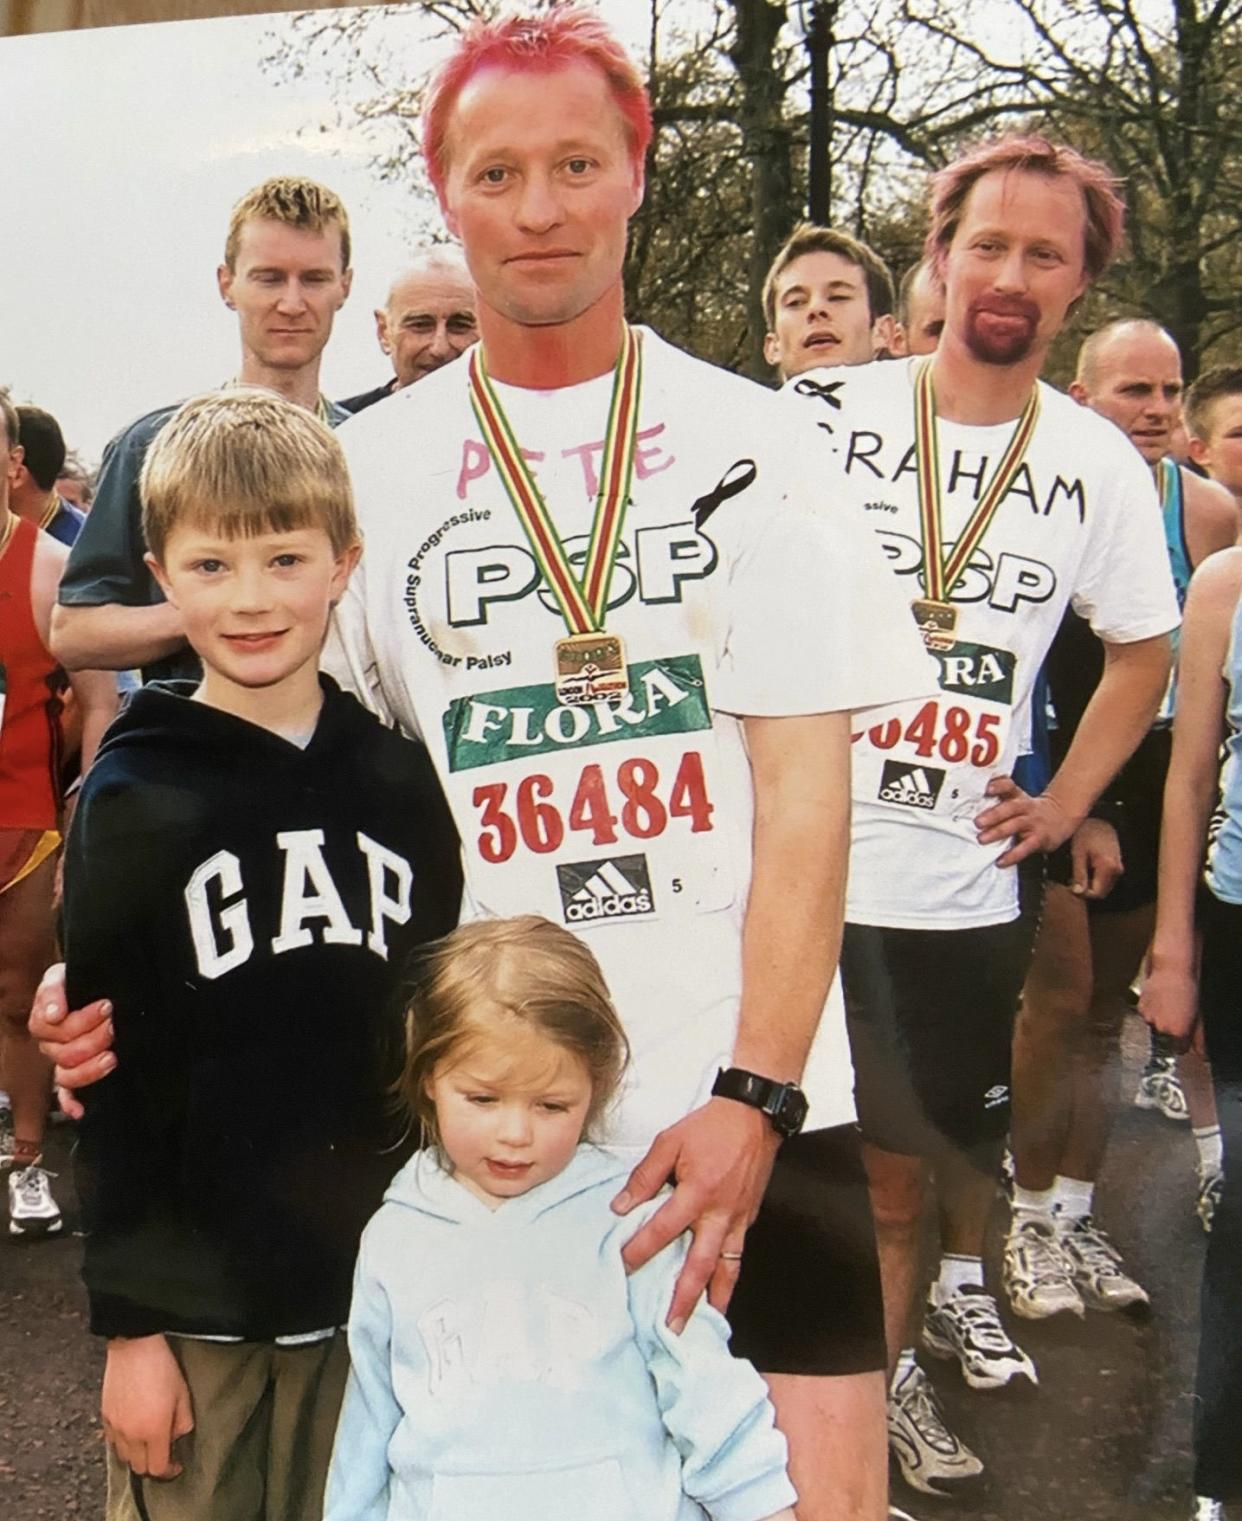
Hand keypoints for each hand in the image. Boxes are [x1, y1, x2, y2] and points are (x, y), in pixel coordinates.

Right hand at [27, 963, 115, 1115]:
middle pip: (65, 1053)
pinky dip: (72, 1104)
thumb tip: (54, 1015)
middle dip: (94, 1039)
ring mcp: (62, 1062)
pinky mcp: (75, 1074)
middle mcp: (51, 1045)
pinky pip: (66, 1095)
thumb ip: (53, 990)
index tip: (107, 1006)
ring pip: (67, 1075)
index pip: (55, 1028)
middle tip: (113, 1026)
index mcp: (45, 1021)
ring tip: (112, 1057)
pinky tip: (80, 1110)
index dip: (82, 1019)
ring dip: (90, 1069)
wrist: (95, 986)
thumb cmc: (79, 982)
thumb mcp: (64, 976)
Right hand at [102, 1335, 193, 1478]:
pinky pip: (112, 1441)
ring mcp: (115, 1427)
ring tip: (148, 1440)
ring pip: (124, 1457)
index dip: (169, 1471)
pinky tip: (133, 1428)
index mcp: (154, 1430)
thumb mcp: (182, 1394)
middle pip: (139, 1468)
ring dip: (137, 1455)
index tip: (176, 1465)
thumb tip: (178, 1436)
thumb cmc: (162, 1367)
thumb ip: (183, 1421)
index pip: (158, 1468)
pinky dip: (123, 1442)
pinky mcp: (105, 1417)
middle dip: (153, 1465)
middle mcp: (131, 1434)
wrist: (134, 1346)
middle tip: (163, 1453)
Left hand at [612, 1098, 779, 1329]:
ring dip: (715, 1299)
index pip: (663, 1230)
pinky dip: (729, 1275)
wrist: (755, 1116)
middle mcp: (720, 1213)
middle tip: (671, 1326)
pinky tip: (720, 1288)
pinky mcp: (749, 1217)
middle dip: (685, 1299)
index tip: (623, 1266)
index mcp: (697, 1192)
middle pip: (700, 1266)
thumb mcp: (670, 1142)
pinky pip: (738, 1253)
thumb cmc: (713, 1126)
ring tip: (705, 1323)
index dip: (641, 1249)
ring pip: (727, 1268)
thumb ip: (645, 1176)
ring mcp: (738, 1219)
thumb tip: (622, 1206)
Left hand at [974, 777, 1076, 867]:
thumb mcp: (1018, 798)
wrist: (1060, 816)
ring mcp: (1034, 822)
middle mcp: (1026, 807)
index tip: (987, 789)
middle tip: (977, 822)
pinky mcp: (1040, 839)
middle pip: (1010, 808)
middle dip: (993, 815)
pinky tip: (1001, 861)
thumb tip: (972, 797)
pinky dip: (1012, 855)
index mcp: (1018, 796)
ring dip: (998, 832)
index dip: (999, 786)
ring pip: (1016, 825)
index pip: (1009, 786)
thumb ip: (1000, 795)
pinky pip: (1025, 847)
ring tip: (982, 839)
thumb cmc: (1030, 809)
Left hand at [1068, 817, 1122, 899]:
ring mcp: (1118, 868)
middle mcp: (1117, 870)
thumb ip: (1079, 874)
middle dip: (1086, 891)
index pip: (1096, 893)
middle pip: (1101, 892)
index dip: (1082, 894)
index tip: (1069, 887)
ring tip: (1076, 874)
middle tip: (1071, 882)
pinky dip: (1094, 879)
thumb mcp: (1078, 854)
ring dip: (1090, 885)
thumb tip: (1078, 892)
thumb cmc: (1087, 833)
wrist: (1100, 820)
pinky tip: (1084, 870)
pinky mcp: (1116, 865)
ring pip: (1103, 887)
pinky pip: (1105, 879)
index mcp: (1108, 868)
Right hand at [1139, 963, 1200, 1051]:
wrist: (1172, 970)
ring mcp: (1150, 1019)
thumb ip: (1199, 1039)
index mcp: (1178, 1033)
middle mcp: (1162, 1028)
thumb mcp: (1199, 1017)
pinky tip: (1159, 1000)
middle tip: (1177, 1014)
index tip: (1184, 1033)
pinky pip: (1147, 1016)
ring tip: (1168, 1004)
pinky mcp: (1141, 1008)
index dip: (1183, 1041)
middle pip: (1166, 1038)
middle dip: (1171, 1030)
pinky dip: (1152, 1011)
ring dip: (1160, 1020)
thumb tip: (1201, 1054)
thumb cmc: (1189, 990)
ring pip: (1155, 1027)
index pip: (1179, 1049)